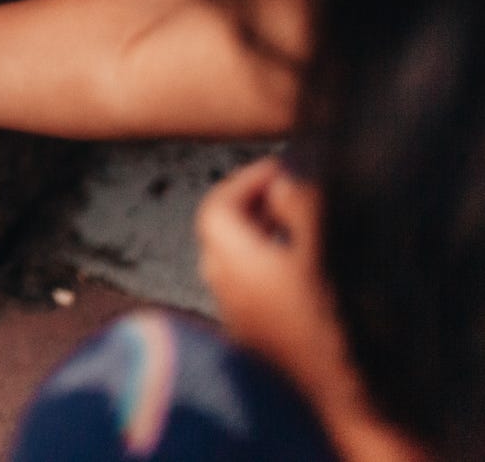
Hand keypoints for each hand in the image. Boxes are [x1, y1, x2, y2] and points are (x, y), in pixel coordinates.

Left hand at [196, 157, 360, 411]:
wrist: (360, 407)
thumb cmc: (344, 324)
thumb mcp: (327, 248)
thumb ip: (300, 200)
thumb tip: (284, 172)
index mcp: (233, 267)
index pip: (215, 207)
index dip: (246, 180)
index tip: (283, 168)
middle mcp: (227, 298)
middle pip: (220, 238)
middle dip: (253, 209)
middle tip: (291, 195)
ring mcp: (245, 329)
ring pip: (237, 271)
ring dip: (265, 244)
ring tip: (308, 233)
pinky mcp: (266, 353)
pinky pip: (257, 301)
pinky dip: (275, 277)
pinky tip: (315, 280)